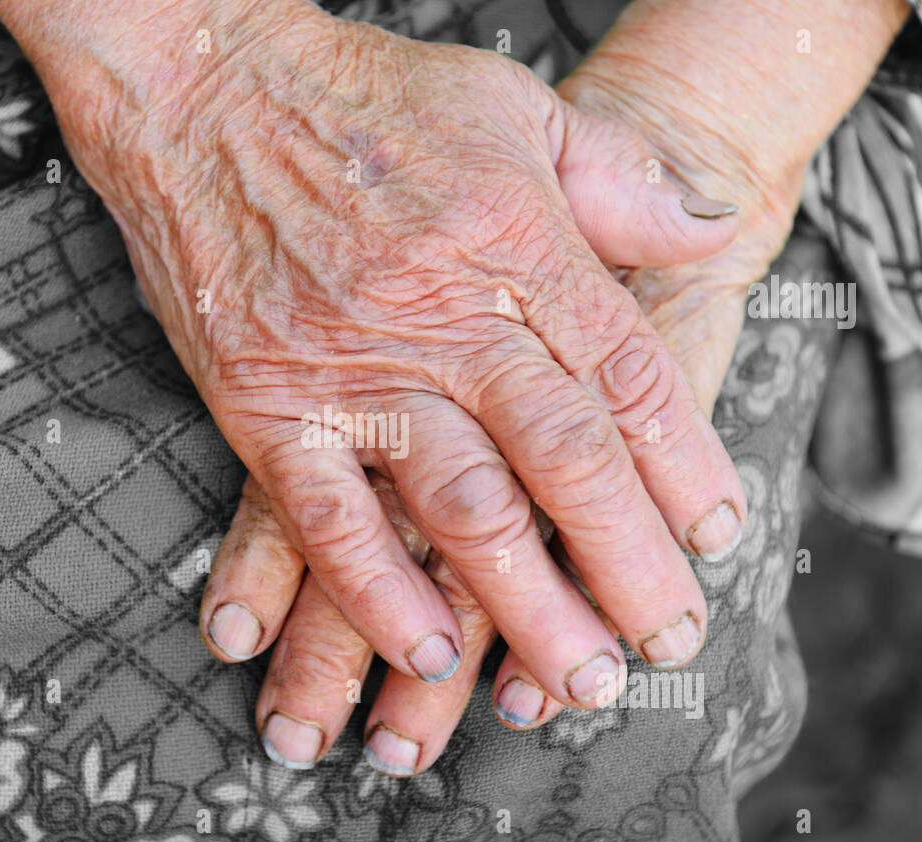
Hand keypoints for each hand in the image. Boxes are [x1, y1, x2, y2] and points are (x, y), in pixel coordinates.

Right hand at [0, 0, 748, 706]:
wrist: (203, 85)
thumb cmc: (367, 99)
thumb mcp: (518, 105)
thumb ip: (624, 174)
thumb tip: (717, 216)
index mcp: (521, 245)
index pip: (629, 377)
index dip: (683, 465)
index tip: (716, 533)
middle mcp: (448, 319)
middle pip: (565, 458)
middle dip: (626, 562)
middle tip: (666, 639)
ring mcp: (355, 369)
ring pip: (462, 506)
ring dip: (525, 603)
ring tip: (575, 677)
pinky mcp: (267, 405)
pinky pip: (326, 515)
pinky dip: (373, 589)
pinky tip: (421, 649)